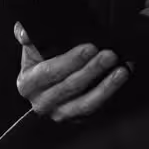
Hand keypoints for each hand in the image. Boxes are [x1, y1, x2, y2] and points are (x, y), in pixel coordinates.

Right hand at [14, 22, 129, 122]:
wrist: (57, 71)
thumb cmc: (46, 56)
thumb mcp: (34, 44)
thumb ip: (27, 33)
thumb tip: (25, 31)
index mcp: (28, 83)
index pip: (49, 72)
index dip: (70, 61)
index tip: (90, 47)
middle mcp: (42, 102)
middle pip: (69, 87)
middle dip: (92, 70)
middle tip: (110, 55)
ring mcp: (61, 113)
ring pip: (84, 104)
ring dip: (106, 87)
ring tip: (121, 70)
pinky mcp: (78, 117)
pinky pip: (97, 108)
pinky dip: (112, 92)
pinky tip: (123, 75)